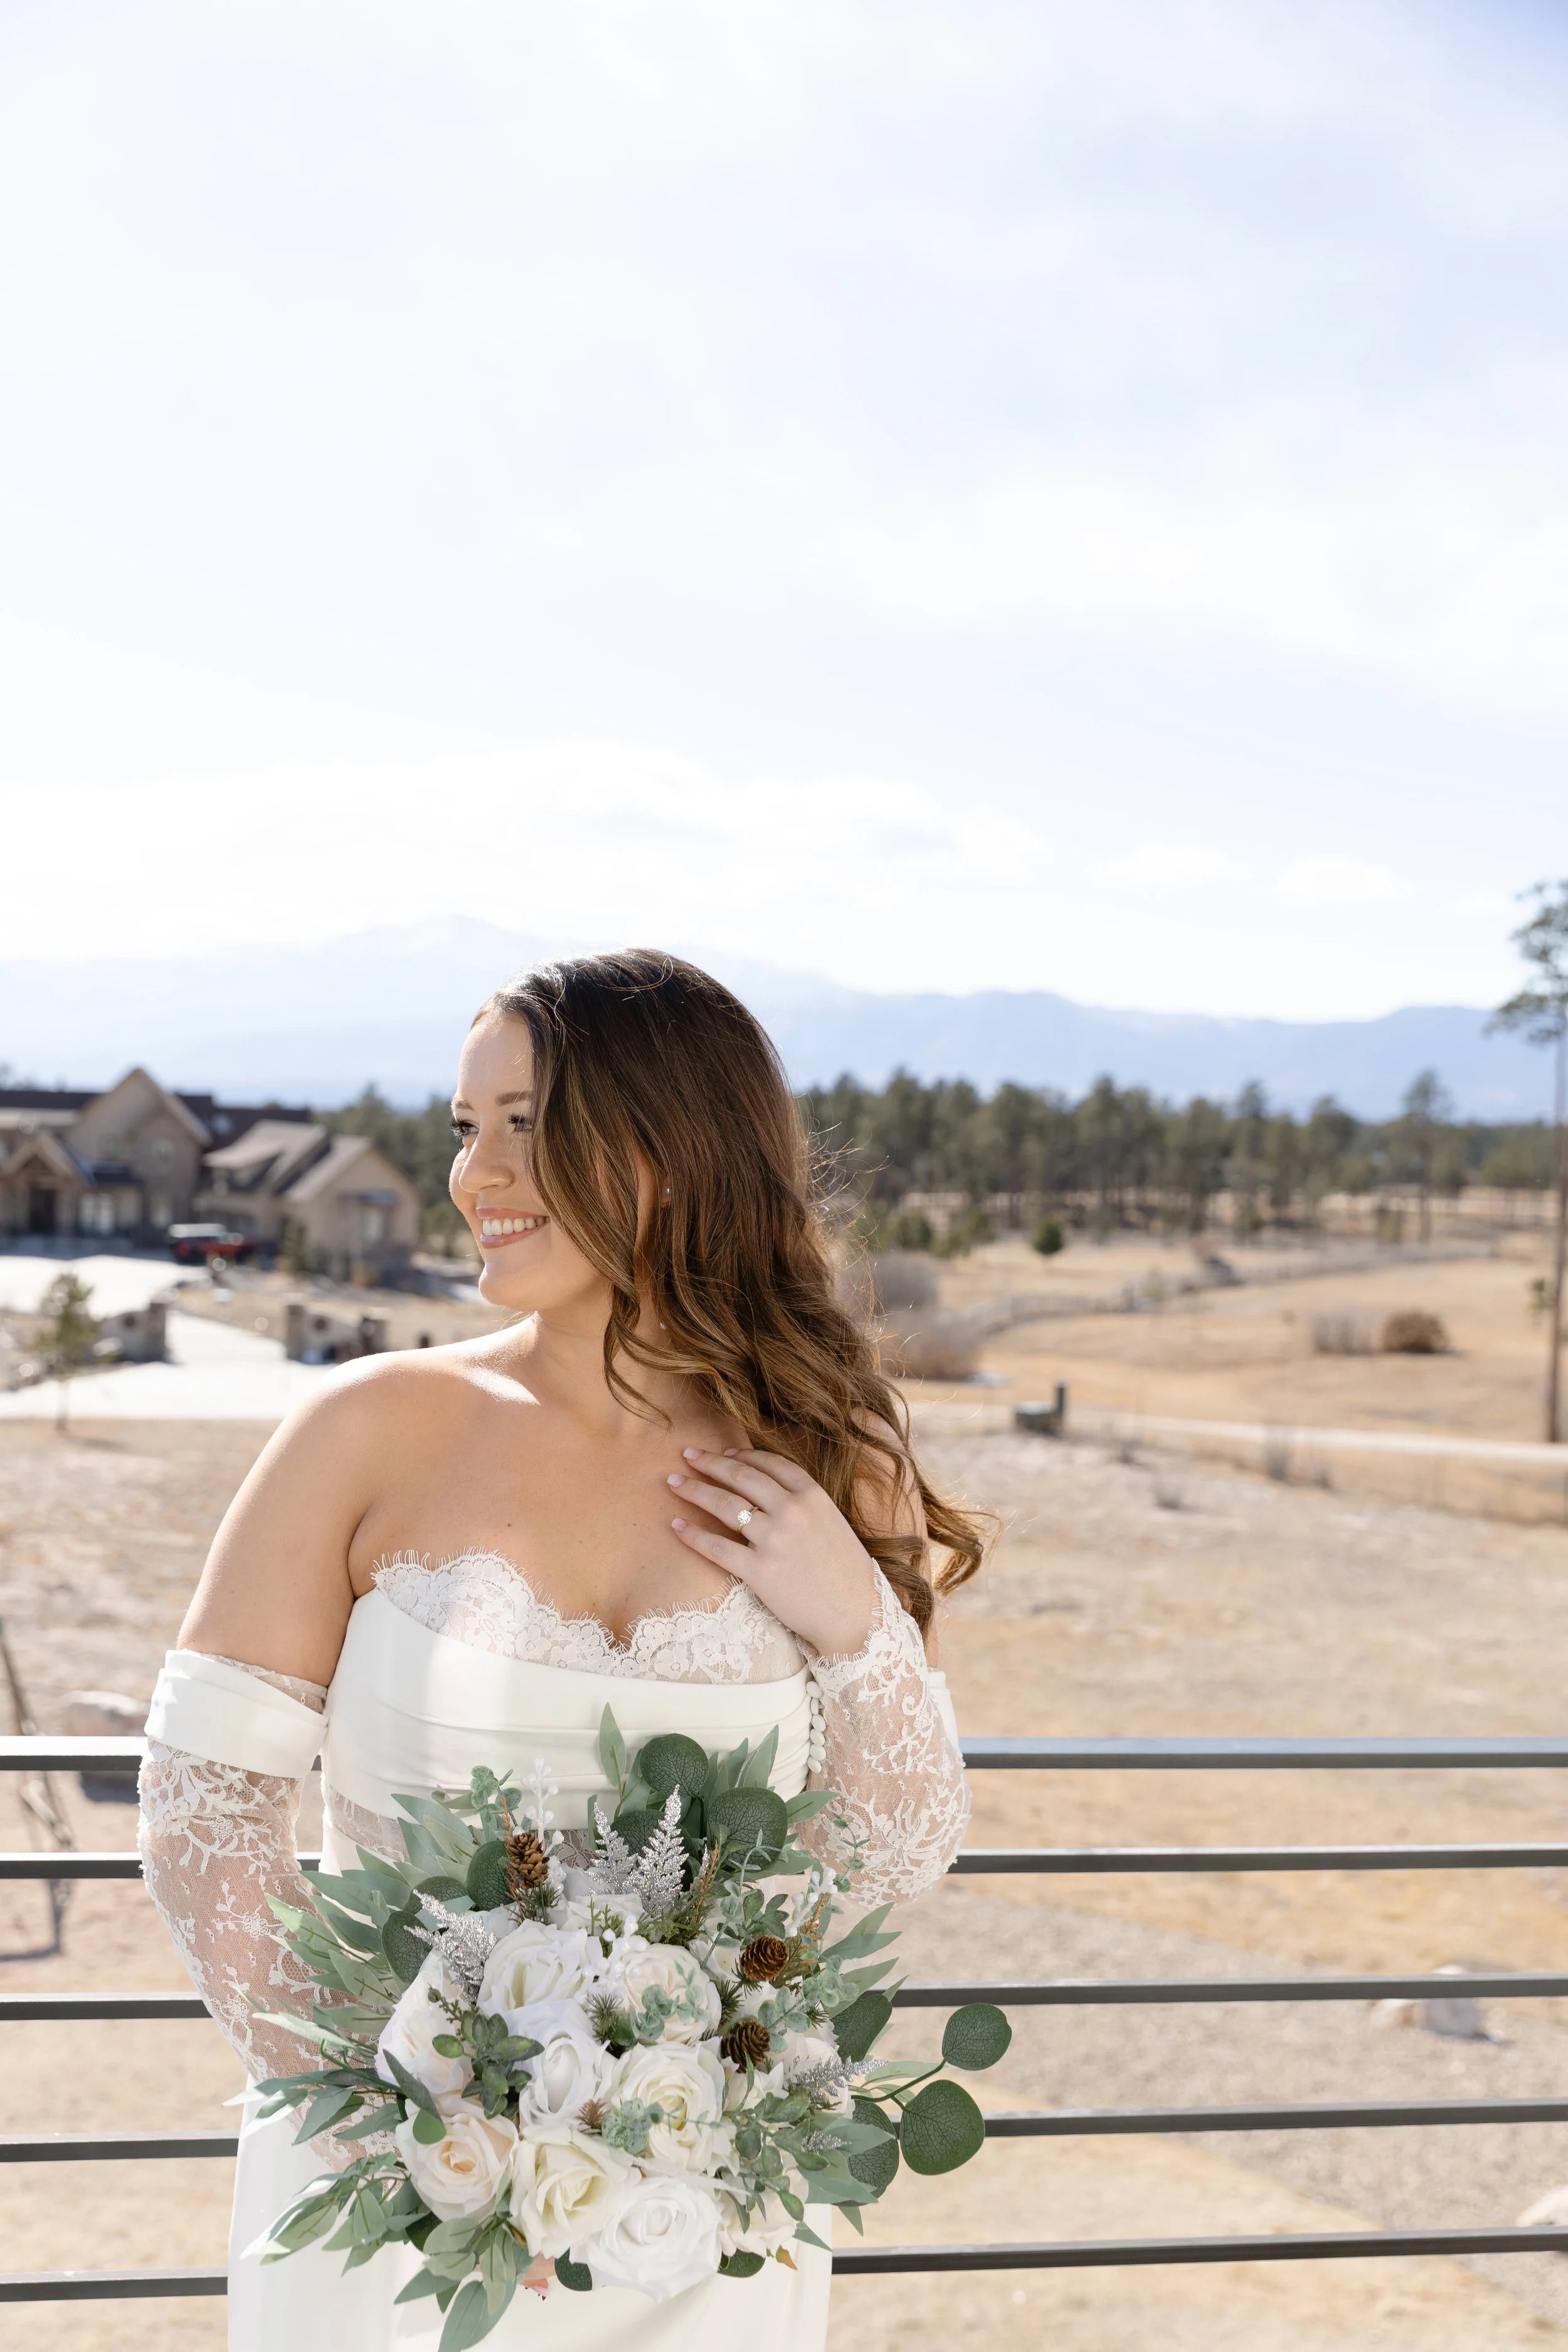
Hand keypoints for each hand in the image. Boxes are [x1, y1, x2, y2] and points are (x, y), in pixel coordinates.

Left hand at [668, 1446, 877, 1658]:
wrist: (854, 1614)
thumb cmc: (844, 1572)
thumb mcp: (832, 1522)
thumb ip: (804, 1503)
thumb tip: (768, 1489)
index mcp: (813, 1496)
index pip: (770, 1464)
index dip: (743, 1455)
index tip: (724, 1452)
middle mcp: (792, 1511)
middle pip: (741, 1476)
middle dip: (709, 1463)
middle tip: (687, 1455)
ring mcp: (775, 1540)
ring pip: (724, 1505)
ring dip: (694, 1490)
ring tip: (673, 1482)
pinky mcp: (760, 1570)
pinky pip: (717, 1547)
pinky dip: (692, 1535)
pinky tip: (676, 1526)